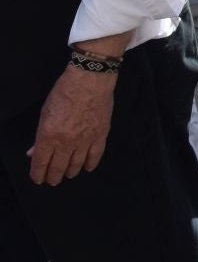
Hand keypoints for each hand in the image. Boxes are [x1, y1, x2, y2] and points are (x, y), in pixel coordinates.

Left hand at [28, 66, 115, 185]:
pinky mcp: (100, 135)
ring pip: (76, 164)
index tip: (38, 178)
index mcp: (48, 135)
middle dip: (53, 177)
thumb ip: (39, 135)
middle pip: (58, 167)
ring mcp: (85, 140)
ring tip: (68, 174)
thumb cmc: (64, 92)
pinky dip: (91, 164)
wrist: (90, 80)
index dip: (38, 174)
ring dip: (70, 172)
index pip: (41, 162)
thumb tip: (34, 151)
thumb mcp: (45, 112)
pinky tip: (87, 167)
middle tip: (52, 181)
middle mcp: (66, 142)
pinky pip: (95, 155)